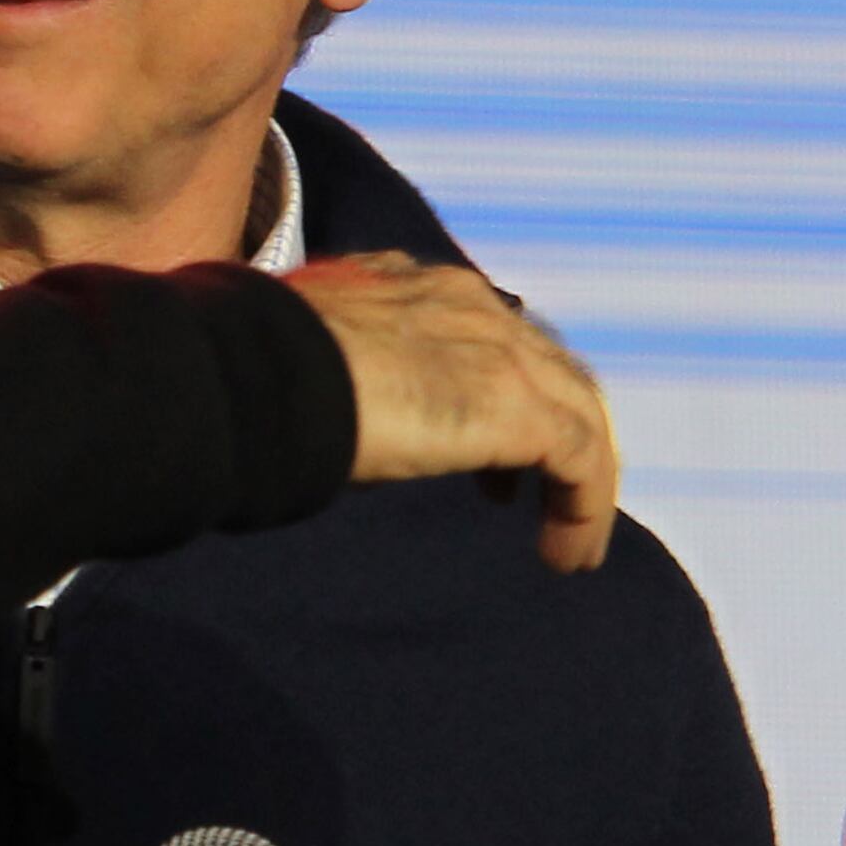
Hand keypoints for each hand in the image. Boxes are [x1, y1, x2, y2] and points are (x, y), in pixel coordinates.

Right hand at [283, 252, 619, 573]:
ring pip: (581, 415)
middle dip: (562, 437)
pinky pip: (579, 459)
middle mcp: (474, 306)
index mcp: (426, 288)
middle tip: (547, 500)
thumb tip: (378, 436)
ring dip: (582, 485)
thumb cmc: (264, 376)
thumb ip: (368, 386)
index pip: (499, 338)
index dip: (513, 395)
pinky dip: (583, 510)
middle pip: (554, 372)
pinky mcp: (516, 404)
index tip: (493, 463)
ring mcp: (501, 351)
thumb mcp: (326, 370)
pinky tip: (567, 556)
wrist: (262, 378)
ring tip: (571, 548)